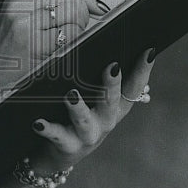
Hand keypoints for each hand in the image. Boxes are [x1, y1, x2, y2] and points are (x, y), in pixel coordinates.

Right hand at [0, 0, 102, 71]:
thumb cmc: (13, 42)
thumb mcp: (30, 12)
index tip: (88, 1)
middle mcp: (20, 4)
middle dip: (83, 7)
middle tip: (79, 20)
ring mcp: (26, 23)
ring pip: (73, 10)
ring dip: (80, 23)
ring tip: (69, 31)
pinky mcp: (34, 43)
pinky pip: (70, 33)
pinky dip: (75, 37)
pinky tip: (64, 42)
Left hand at [31, 48, 155, 169]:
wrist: (58, 152)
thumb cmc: (76, 113)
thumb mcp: (93, 96)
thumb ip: (98, 73)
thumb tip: (96, 35)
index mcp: (115, 106)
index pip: (134, 86)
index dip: (143, 70)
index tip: (149, 50)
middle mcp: (106, 121)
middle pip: (112, 102)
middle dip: (112, 84)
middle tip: (111, 66)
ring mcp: (88, 135)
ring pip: (85, 121)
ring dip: (79, 108)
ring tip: (71, 94)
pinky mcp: (67, 145)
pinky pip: (57, 136)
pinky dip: (47, 128)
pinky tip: (38, 122)